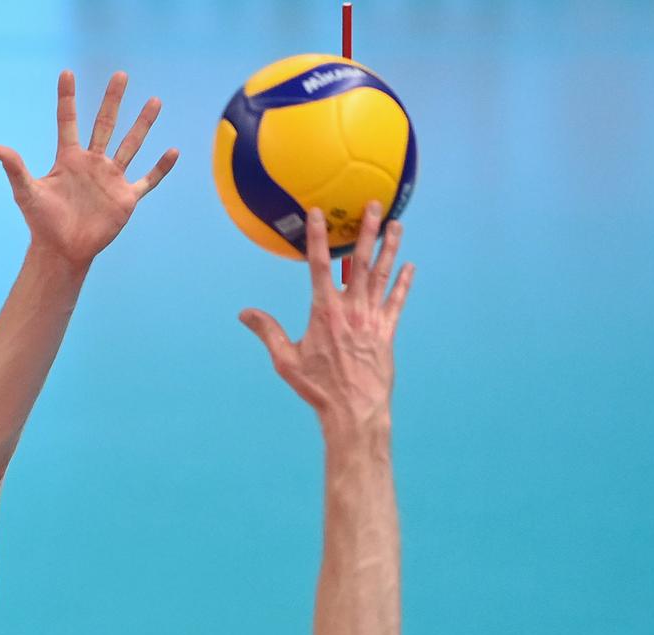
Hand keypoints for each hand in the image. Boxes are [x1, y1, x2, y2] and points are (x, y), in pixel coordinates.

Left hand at [0, 71, 178, 269]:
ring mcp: (110, 179)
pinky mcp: (125, 198)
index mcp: (69, 159)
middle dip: (113, 100)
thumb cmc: (42, 223)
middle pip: (105, 124)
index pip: (68, 122)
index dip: (66, 98)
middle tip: (120, 75)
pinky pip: (147, 180)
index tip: (66, 73)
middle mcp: (92, 163)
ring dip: (143, 124)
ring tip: (155, 100)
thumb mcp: (27, 193)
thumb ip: (16, 169)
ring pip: (131, 145)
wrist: (62, 251)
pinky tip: (173, 151)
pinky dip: (160, 168)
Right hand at [240, 203, 413, 432]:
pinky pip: (396, 302)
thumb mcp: (285, 360)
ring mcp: (372, 319)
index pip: (320, 266)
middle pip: (360, 262)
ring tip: (396, 225)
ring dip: (390, 249)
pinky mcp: (387, 332)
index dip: (319, 237)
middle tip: (375, 205)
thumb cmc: (317, 388)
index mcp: (324, 312)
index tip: (319, 213)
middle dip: (367, 231)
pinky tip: (409, 267)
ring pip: (382, 276)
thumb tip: (245, 313)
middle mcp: (351, 310)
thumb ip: (268, 332)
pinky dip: (403, 283)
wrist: (354, 410)